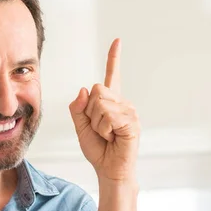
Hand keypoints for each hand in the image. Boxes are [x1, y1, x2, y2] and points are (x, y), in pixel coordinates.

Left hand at [69, 38, 139, 181]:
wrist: (109, 169)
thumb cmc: (98, 149)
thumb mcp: (81, 127)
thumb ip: (78, 108)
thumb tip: (84, 90)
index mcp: (110, 102)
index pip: (112, 76)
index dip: (114, 58)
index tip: (117, 40)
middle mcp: (122, 102)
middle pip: (96, 90)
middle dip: (90, 112)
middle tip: (101, 129)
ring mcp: (129, 111)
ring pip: (100, 103)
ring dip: (97, 123)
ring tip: (107, 135)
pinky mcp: (132, 121)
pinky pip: (108, 116)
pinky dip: (104, 130)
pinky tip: (113, 138)